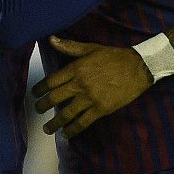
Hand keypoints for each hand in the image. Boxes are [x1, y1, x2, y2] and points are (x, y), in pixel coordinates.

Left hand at [34, 37, 150, 136]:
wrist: (138, 68)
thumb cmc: (114, 56)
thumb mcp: (91, 48)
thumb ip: (70, 46)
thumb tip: (51, 39)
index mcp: (76, 68)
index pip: (52, 81)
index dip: (40, 89)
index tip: (34, 94)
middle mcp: (80, 84)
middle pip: (55, 98)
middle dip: (43, 106)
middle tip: (37, 110)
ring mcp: (90, 98)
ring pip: (67, 113)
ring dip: (54, 123)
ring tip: (47, 129)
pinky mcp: (101, 109)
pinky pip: (83, 122)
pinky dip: (73, 130)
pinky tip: (66, 134)